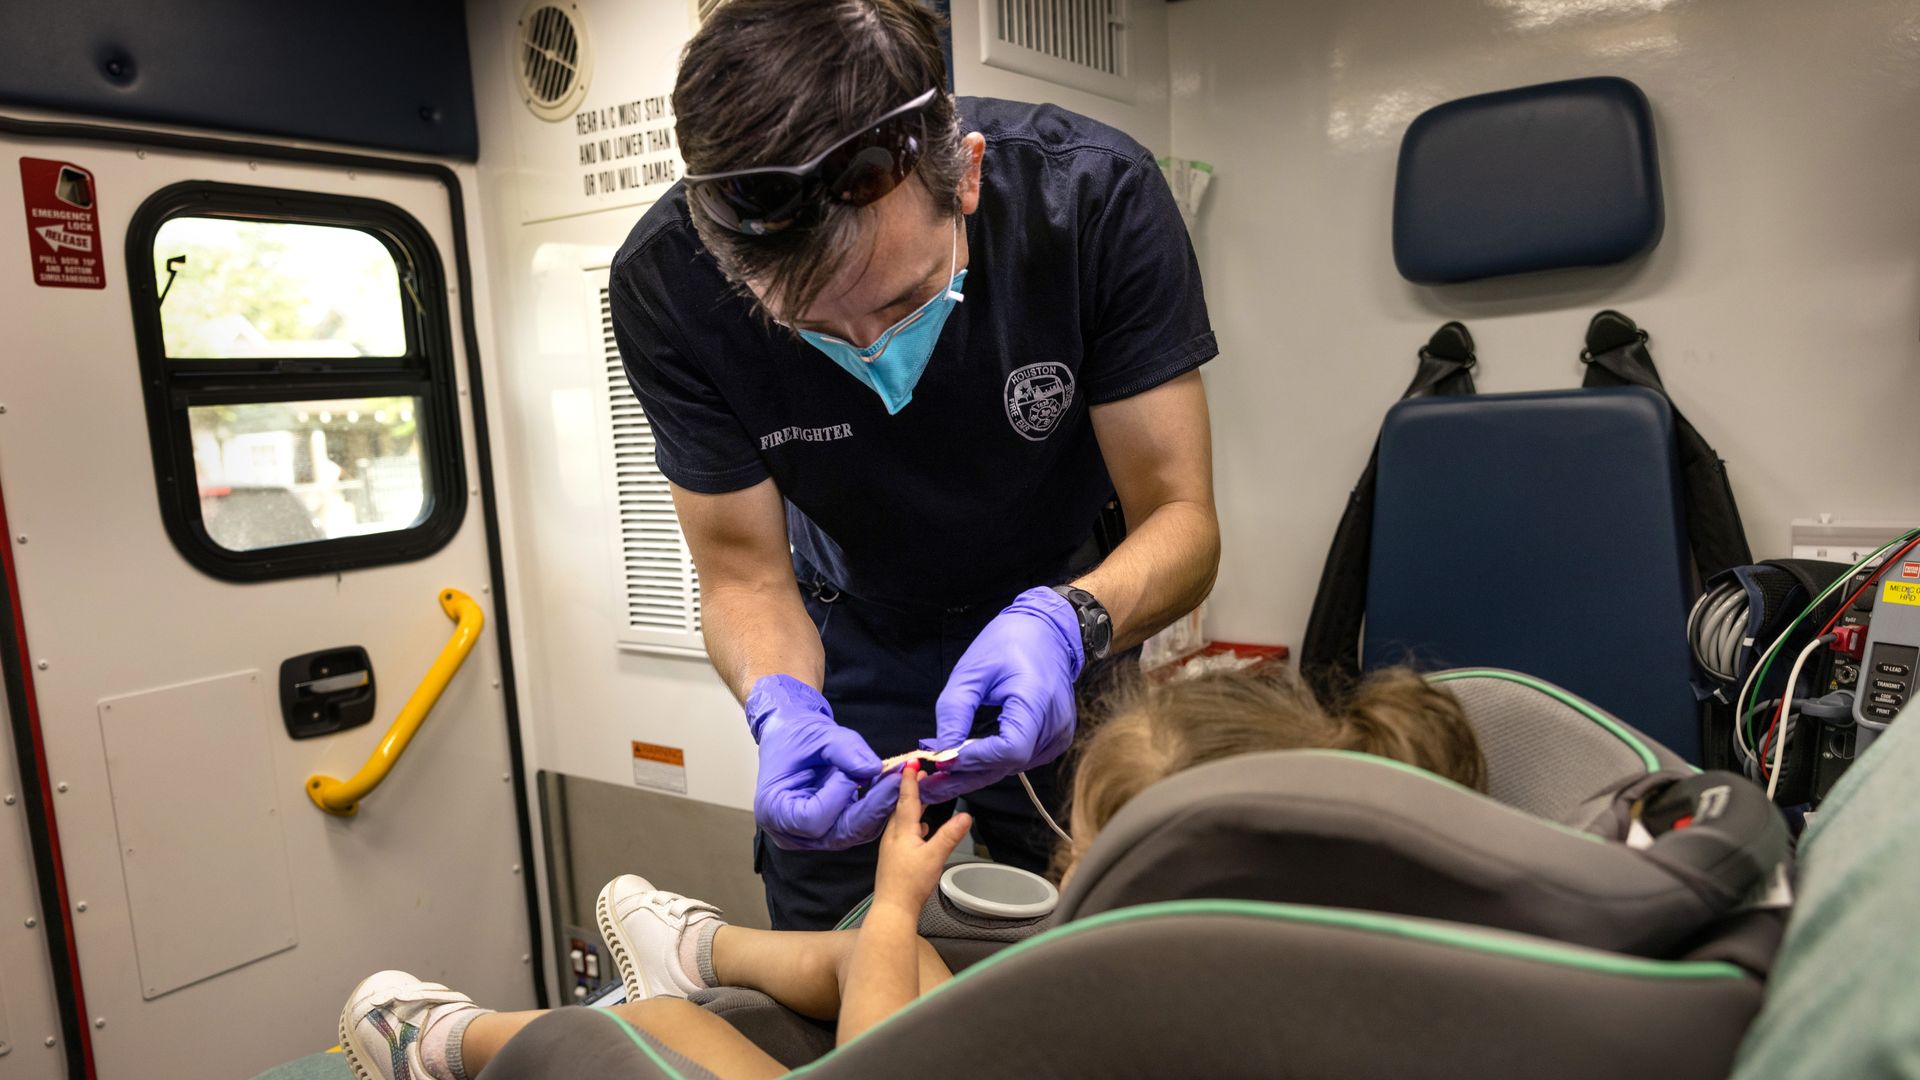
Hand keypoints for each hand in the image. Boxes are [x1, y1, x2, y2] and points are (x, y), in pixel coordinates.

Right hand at [747, 675, 900, 849]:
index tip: (852, 773)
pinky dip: (876, 808)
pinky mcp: (831, 829)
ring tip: (899, 782)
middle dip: (871, 808)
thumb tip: (874, 769)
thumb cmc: (794, 733)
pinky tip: (892, 788)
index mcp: (775, 810)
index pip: (812, 819)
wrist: (790, 733)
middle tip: (897, 782)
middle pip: (838, 832)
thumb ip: (846, 750)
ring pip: (853, 832)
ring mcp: (812, 836)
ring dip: (878, 809)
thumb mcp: (819, 734)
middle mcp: (791, 832)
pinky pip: (857, 826)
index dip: (837, 797)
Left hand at [874, 762, 972, 914]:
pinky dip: (912, 824)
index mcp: (902, 830)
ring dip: (911, 806)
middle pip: (901, 807)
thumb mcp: (934, 857)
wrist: (893, 909)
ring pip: (901, 820)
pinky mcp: (893, 858)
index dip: (910, 780)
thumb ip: (949, 835)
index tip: (912, 762)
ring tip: (922, 798)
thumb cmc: (911, 882)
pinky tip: (921, 830)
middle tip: (921, 775)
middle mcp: (893, 835)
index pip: (907, 799)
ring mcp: (891, 847)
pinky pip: (902, 832)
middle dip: (911, 790)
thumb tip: (965, 815)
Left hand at [919, 587, 1082, 803]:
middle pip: (1008, 765)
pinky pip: (1021, 760)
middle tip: (929, 786)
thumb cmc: (1008, 643)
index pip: (1010, 749)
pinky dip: (993, 764)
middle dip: (966, 776)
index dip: (976, 759)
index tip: (942, 760)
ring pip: (1012, 767)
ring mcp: (1059, 734)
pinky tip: (968, 764)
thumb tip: (943, 752)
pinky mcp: (1057, 738)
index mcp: (1036, 700)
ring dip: (977, 773)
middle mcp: (1054, 724)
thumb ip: (955, 711)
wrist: (1047, 632)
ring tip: (941, 779)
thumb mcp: (972, 670)